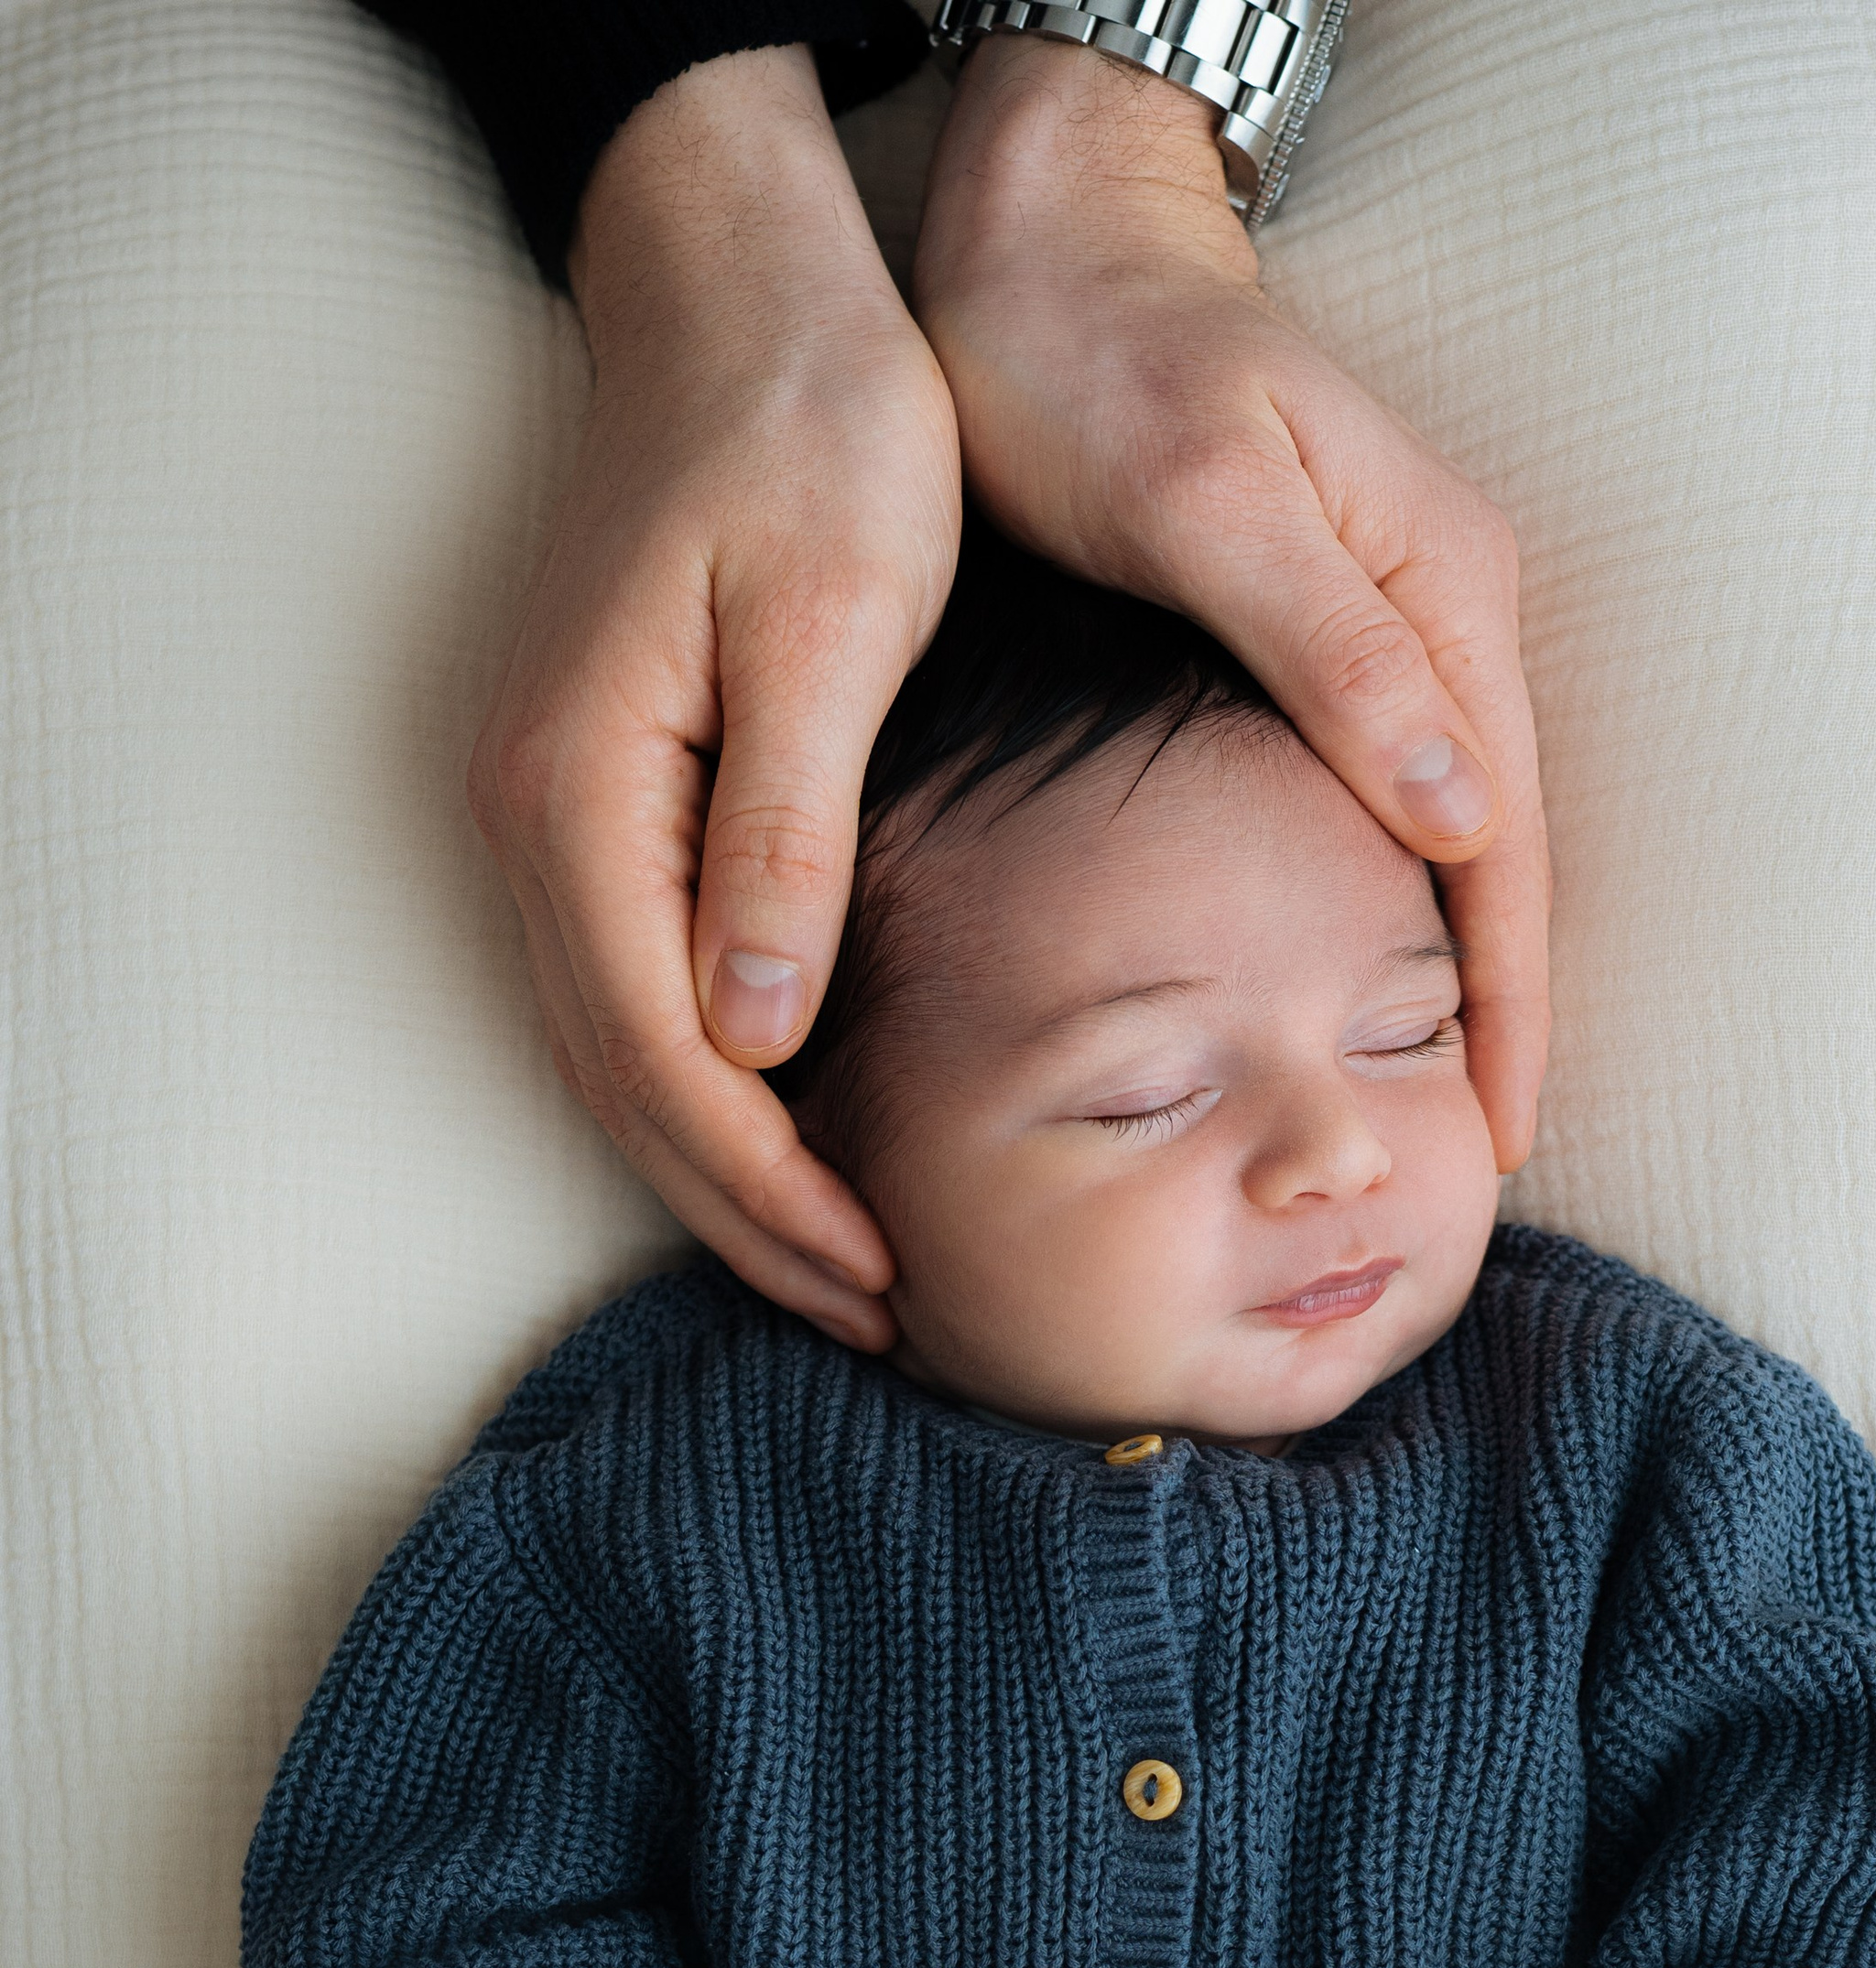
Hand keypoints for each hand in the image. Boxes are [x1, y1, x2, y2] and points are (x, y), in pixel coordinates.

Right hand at [469, 50, 958, 1335]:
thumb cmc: (809, 426)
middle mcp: (540, 819)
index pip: (663, 1050)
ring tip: (845, 1270)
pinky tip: (797, 1145)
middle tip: (876, 1313)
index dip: (767, 1182)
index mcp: (585, 787)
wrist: (737, 288)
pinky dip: (713, 1094)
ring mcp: (556, 813)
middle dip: (745, 1214)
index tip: (877, 1267)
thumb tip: (756, 1033)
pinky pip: (636, 992)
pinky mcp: (601, 800)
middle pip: (624, 1082)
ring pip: (621, 1054)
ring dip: (725, 1176)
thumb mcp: (828, 619)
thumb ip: (785, 831)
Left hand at [915, 39, 1550, 1169]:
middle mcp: (1447, 613)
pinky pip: (1395, 796)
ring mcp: (1401, 619)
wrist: (1052, 238)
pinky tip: (1361, 977)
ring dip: (1460, 970)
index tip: (1496, 1133)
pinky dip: (1396, 901)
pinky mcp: (1336, 628)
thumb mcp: (1203, 503)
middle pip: (1504, 855)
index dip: (1507, 1002)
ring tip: (1438, 1104)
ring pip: (1457, 835)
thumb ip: (1330, 653)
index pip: (1505, 844)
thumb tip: (1455, 814)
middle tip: (1474, 1163)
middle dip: (1500, 1012)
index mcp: (1440, 592)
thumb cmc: (1098, 362)